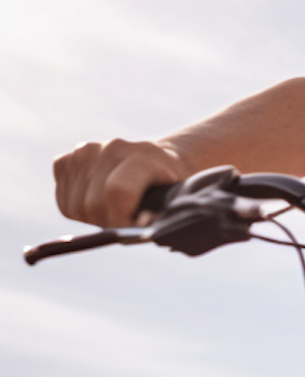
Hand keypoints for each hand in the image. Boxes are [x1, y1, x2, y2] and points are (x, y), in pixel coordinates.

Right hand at [53, 139, 191, 227]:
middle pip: (92, 204)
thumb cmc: (165, 189)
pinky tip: (96, 199)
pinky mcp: (66, 159)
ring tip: (113, 209)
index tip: (131, 229)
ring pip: (74, 206)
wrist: (155, 162)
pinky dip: (76, 208)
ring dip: (92, 218)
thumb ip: (155, 218)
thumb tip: (133, 228)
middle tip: (124, 219)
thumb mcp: (172, 203)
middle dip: (107, 222)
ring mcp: (86, 151)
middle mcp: (112, 147)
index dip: (121, 220)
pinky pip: (61, 199)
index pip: (117, 190)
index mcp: (144, 155)